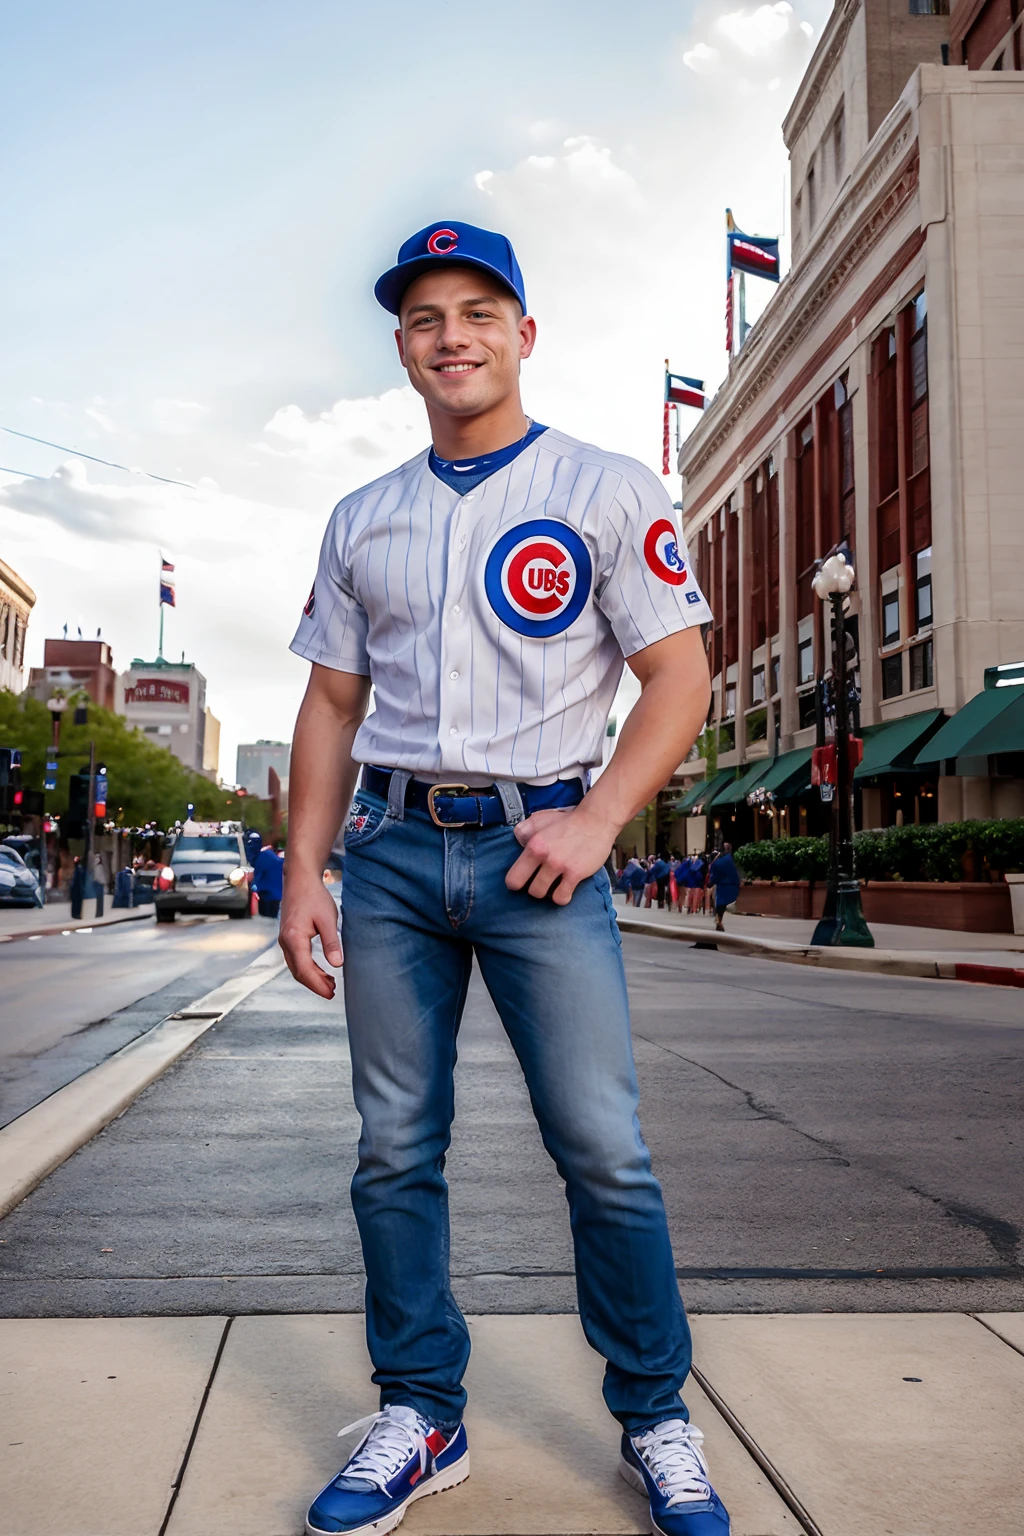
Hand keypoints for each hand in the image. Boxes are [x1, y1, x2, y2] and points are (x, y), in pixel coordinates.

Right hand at [279, 874, 342, 997]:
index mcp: (294, 938)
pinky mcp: (288, 937)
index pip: (304, 970)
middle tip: (333, 993)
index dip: (317, 985)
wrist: (299, 879)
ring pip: (296, 967)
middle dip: (315, 985)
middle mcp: (285, 941)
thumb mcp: (328, 918)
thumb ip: (332, 942)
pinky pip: (296, 959)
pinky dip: (308, 968)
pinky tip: (322, 971)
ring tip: (330, 984)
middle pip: (298, 972)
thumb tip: (337, 964)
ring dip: (312, 978)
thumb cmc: (314, 896)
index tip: (330, 993)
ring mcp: (285, 940)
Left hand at [505, 805, 613, 905]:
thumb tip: (516, 844)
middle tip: (539, 881)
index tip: (522, 880)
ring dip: (546, 893)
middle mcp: (545, 857)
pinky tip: (564, 889)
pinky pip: (562, 897)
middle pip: (529, 890)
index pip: (513, 878)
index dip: (516, 883)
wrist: (595, 821)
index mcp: (533, 845)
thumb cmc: (566, 821)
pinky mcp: (576, 874)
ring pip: (542, 894)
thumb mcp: (539, 820)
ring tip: (551, 885)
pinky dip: (561, 897)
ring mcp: (561, 866)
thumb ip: (523, 832)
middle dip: (533, 888)